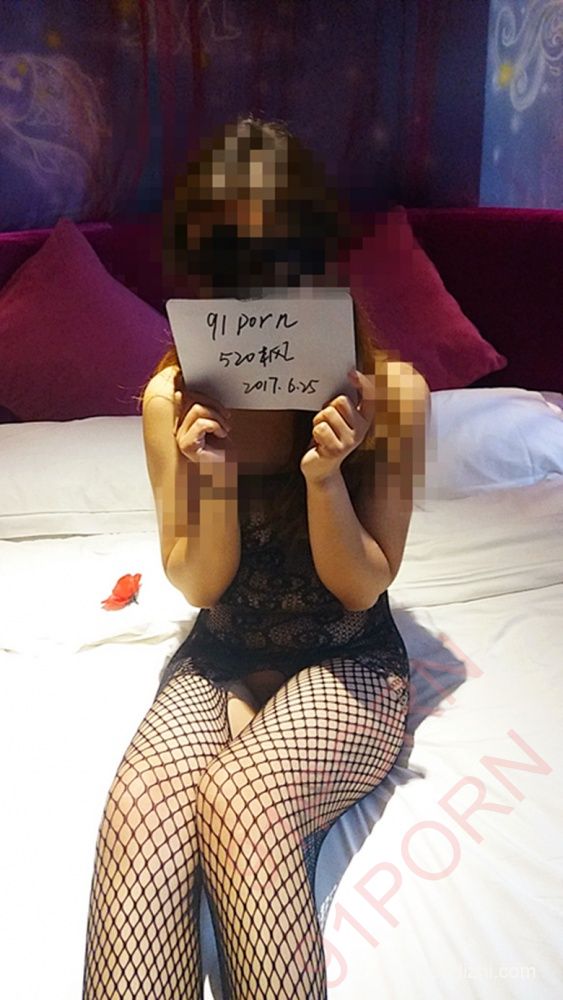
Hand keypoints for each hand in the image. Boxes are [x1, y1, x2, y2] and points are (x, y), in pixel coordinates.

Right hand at [172, 371, 236, 468]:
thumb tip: (197, 383)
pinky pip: (202, 423)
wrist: (229, 469)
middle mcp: (177, 427)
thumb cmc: (224, 447)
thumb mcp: (216, 419)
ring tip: (225, 429)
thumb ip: (206, 405)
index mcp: (182, 420)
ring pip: (198, 409)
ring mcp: (180, 436)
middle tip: (227, 419)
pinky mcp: (186, 444)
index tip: (187, 376)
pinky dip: (217, 426)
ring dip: (218, 418)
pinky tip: (223, 435)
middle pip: (191, 399)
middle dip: (214, 405)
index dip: (186, 384)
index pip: (182, 395)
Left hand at [300, 368, 375, 484]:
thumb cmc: (327, 438)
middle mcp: (361, 430)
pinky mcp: (337, 450)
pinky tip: (319, 444)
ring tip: (321, 434)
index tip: (351, 373)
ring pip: (328, 413)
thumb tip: (348, 375)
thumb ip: (344, 403)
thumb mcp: (339, 420)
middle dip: (326, 408)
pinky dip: (315, 433)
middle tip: (325, 423)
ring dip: (318, 421)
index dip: (363, 383)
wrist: (320, 469)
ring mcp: (350, 441)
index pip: (370, 396)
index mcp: (364, 419)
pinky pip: (320, 428)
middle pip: (340, 401)